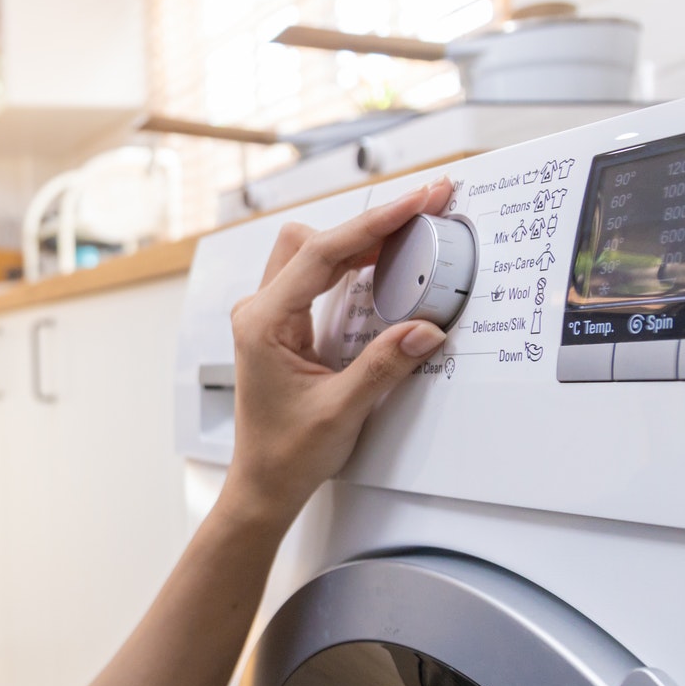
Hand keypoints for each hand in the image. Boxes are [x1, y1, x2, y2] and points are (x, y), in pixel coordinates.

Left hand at [223, 180, 452, 520]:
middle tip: (424, 210)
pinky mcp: (282, 324)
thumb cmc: (285, 452)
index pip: (322, 253)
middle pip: (315, 240)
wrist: (263, 482)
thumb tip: (424, 329)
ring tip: (412, 231)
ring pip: (313, 253)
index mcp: (263, 322)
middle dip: (370, 223)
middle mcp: (260, 311)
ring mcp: (268, 315)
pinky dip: (352, 263)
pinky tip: (383, 263)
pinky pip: (316, 275)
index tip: (414, 203)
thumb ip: (383, 367)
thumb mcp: (342, 411)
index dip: (373, 224)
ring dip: (361, 240)